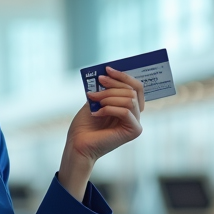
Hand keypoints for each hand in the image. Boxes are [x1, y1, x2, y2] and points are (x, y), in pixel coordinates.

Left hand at [58, 67, 145, 199]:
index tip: (107, 69)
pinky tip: (96, 114)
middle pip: (132, 91)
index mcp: (128, 107)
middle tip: (97, 85)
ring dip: (109, 97)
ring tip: (95, 101)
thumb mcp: (95, 101)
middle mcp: (135, 115)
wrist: (78, 144)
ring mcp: (135, 123)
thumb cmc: (84, 126)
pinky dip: (109, 109)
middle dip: (112, 86)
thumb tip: (109, 73)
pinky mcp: (133, 131)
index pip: (136, 87)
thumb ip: (105, 90)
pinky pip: (125, 111)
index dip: (123, 76)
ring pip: (129, 100)